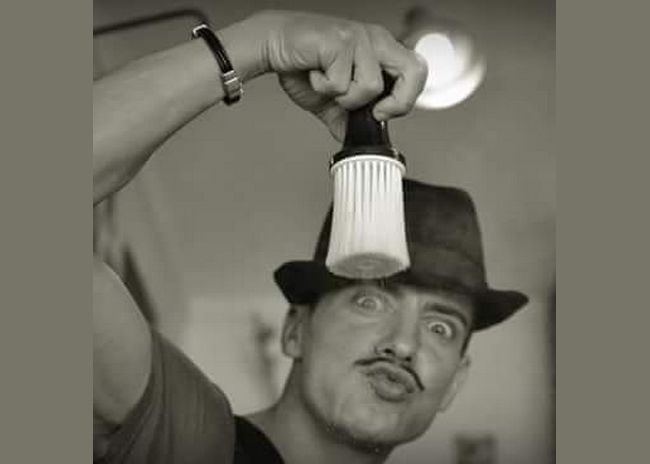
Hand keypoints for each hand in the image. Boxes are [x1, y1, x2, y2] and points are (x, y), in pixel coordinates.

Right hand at [261, 11, 427, 139]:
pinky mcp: (339, 41)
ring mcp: (359, 38)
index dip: (406, 99)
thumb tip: (361, 140)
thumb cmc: (303, 64)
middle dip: (397, 101)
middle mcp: (375, 40)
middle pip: (414, 71)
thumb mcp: (331, 101)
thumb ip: (350, 119)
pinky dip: (323, 87)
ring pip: (372, 85)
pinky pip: (341, 82)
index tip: (381, 113)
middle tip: (373, 110)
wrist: (273, 45)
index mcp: (381, 51)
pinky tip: (314, 74)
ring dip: (345, 97)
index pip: (417, 72)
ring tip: (327, 84)